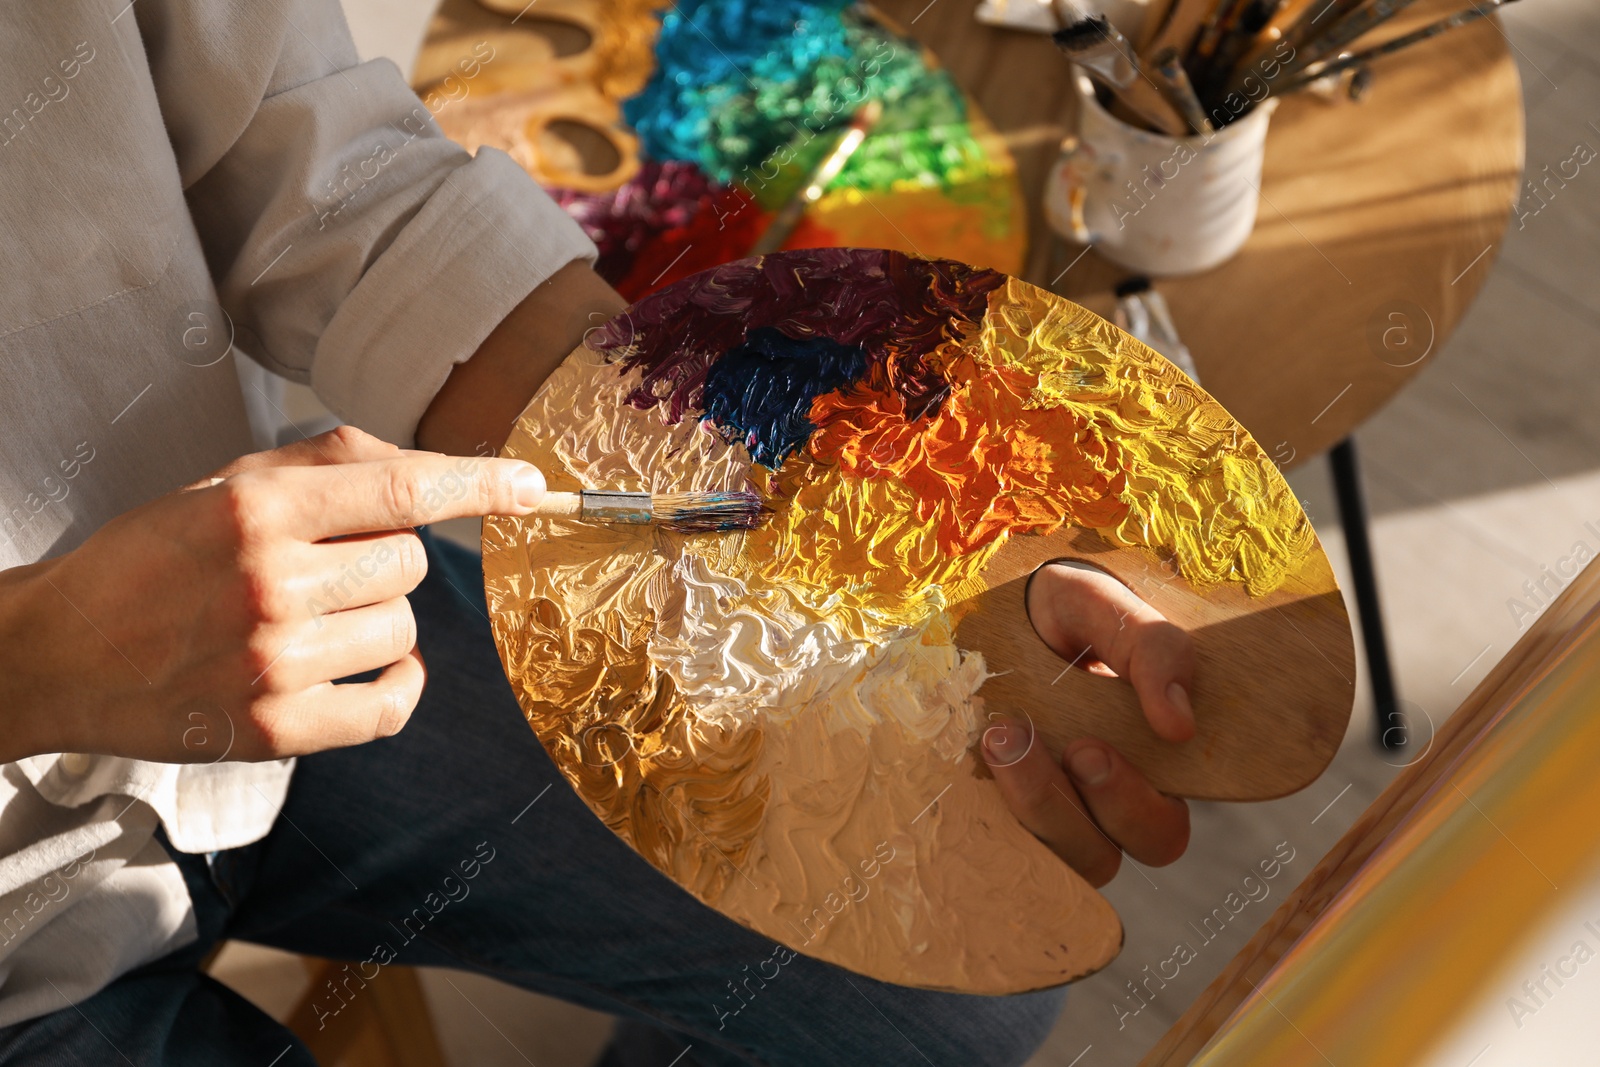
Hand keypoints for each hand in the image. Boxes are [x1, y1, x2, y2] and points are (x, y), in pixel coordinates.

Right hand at [0, 428, 546, 764]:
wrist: (60, 653)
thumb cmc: (152, 558)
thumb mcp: (226, 485)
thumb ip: (330, 465)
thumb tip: (431, 468)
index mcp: (257, 510)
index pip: (403, 490)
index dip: (481, 484)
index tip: (534, 486)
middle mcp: (270, 585)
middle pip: (412, 562)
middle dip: (383, 558)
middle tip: (319, 567)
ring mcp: (274, 664)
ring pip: (404, 627)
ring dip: (376, 618)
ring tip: (307, 618)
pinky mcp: (277, 730)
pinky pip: (391, 704)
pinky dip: (395, 683)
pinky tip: (365, 666)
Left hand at [983, 562, 1195, 885]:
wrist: (1002, 605)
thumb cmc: (1071, 610)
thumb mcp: (1110, 611)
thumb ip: (1156, 652)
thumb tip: (1180, 725)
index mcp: (1147, 771)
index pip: (1159, 834)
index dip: (1131, 810)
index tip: (1090, 751)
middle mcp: (1094, 806)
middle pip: (1099, 859)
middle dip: (1068, 809)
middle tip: (1046, 745)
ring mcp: (1040, 808)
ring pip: (1040, 854)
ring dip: (1024, 801)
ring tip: (1000, 734)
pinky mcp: (989, 804)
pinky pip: (990, 841)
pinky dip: (981, 809)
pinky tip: (972, 752)